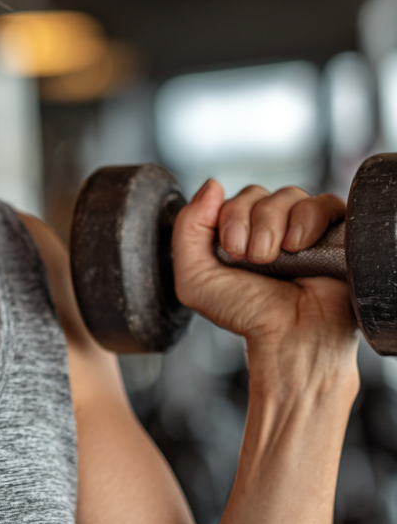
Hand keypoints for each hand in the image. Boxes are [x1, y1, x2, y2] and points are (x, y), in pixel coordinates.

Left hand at [172, 181, 358, 382]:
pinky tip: (298, 246)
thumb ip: (188, 228)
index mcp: (238, 234)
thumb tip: (213, 184)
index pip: (228, 198)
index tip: (231, 251)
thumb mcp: (195, 277)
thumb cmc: (247, 315)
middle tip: (252, 257)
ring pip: (288, 194)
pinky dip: (308, 217)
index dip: (227, 215)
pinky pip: (325, 202)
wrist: (291, 339)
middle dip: (245, 220)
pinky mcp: (337, 233)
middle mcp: (271, 228)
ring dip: (272, 223)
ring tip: (276, 256)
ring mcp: (304, 230)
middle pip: (256, 193)